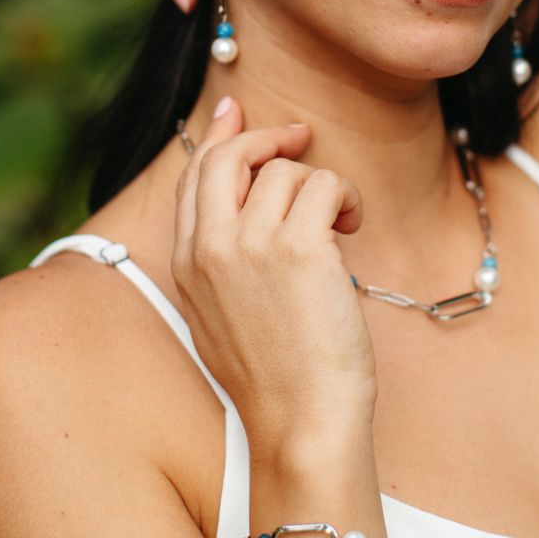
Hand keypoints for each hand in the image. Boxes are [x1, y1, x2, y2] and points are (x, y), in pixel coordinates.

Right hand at [172, 99, 376, 443]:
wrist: (301, 423)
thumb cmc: (274, 376)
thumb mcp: (221, 315)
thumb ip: (221, 258)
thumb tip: (245, 204)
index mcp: (187, 262)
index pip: (195, 176)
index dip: (221, 138)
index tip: (238, 114)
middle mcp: (211, 246)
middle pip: (230, 156)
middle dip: (268, 138)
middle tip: (302, 140)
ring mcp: (251, 245)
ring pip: (287, 170)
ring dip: (323, 186)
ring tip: (339, 224)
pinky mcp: (299, 247)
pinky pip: (325, 184)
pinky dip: (345, 197)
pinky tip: (351, 227)